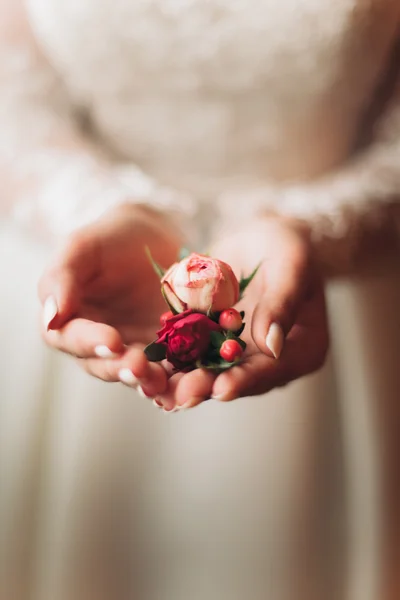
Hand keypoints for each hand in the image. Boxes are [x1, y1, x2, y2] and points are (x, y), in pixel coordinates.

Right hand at [38, 203, 181, 396]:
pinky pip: (172, 372)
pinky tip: (193, 378)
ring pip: (138, 376)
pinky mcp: (166, 355)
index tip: (112, 341)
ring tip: (163, 379)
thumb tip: (51, 317)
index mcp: (69, 322)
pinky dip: (181, 378)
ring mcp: (133, 352)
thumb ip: (62, 276)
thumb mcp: (82, 247)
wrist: (155, 241)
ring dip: (151, 382)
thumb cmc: (110, 240)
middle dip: (122, 369)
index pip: (70, 339)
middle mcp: (98, 346)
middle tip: (140, 365)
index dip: (89, 343)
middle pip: (104, 366)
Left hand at [154, 215, 328, 410]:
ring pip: (208, 374)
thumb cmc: (286, 244)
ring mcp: (238, 354)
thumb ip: (283, 302)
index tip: (222, 388)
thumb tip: (272, 346)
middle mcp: (269, 360)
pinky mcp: (212, 342)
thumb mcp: (292, 263)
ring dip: (181, 383)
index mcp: (302, 349)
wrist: (260, 238)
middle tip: (180, 395)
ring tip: (155, 389)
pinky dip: (169, 361)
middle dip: (207, 388)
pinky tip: (146, 367)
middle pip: (238, 379)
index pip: (274, 370)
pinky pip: (190, 355)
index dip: (247, 380)